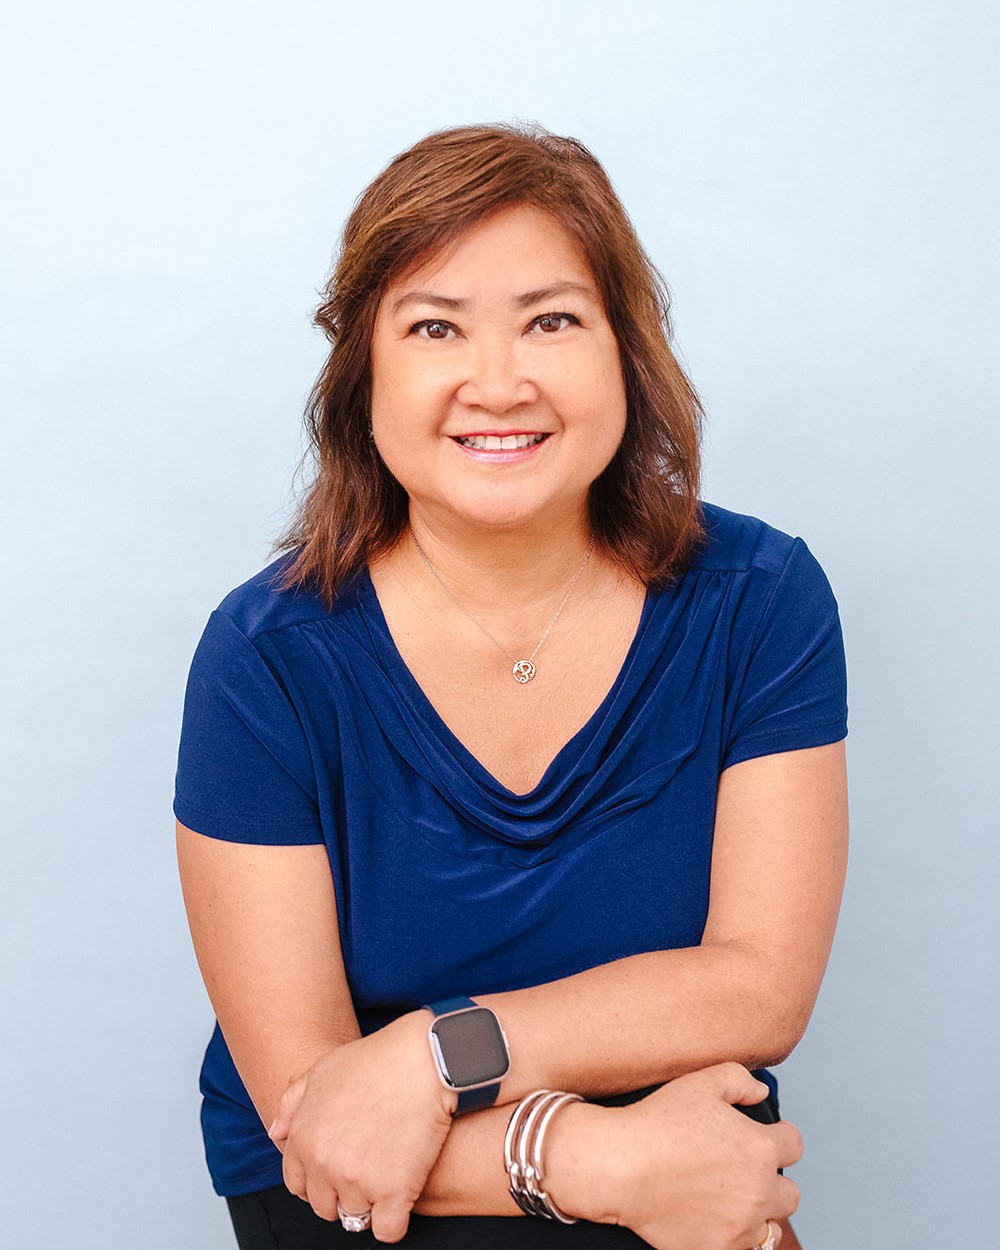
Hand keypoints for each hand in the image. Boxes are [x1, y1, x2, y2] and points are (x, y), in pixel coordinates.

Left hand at [267, 1012, 454, 1241]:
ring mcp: (357, 1181)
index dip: (319, 1180)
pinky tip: (403, 1195)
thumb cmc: (376, 1059)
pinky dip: (395, 1219)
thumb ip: (292, 1103)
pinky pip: (388, 1230)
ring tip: (388, 1174)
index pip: (298, 1184)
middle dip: (343, 1193)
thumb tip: (276, 1133)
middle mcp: (324, 1164)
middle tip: (367, 1170)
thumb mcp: (322, 1070)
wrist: (423, 1058)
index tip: (340, 1170)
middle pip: (325, 1206)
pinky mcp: (393, 1192)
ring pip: (356, 1217)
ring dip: (371, 1202)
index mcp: (303, 1139)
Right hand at [549, 1063, 800, 1249]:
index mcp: (760, 1148)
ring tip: (733, 1200)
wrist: (621, 1167)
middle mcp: (759, 1190)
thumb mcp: (700, 1083)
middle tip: (744, 1171)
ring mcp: (741, 1225)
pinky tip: (719, 1220)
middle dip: (772, 1180)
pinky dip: (738, 1236)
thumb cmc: (657, 1124)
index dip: (779, 1136)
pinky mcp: (720, 1249)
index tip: (762, 1137)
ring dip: (760, 1213)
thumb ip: (739, 1080)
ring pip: (773, 1227)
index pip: (794, 1144)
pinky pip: (748, 1249)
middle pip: (791, 1192)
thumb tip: (760, 1092)